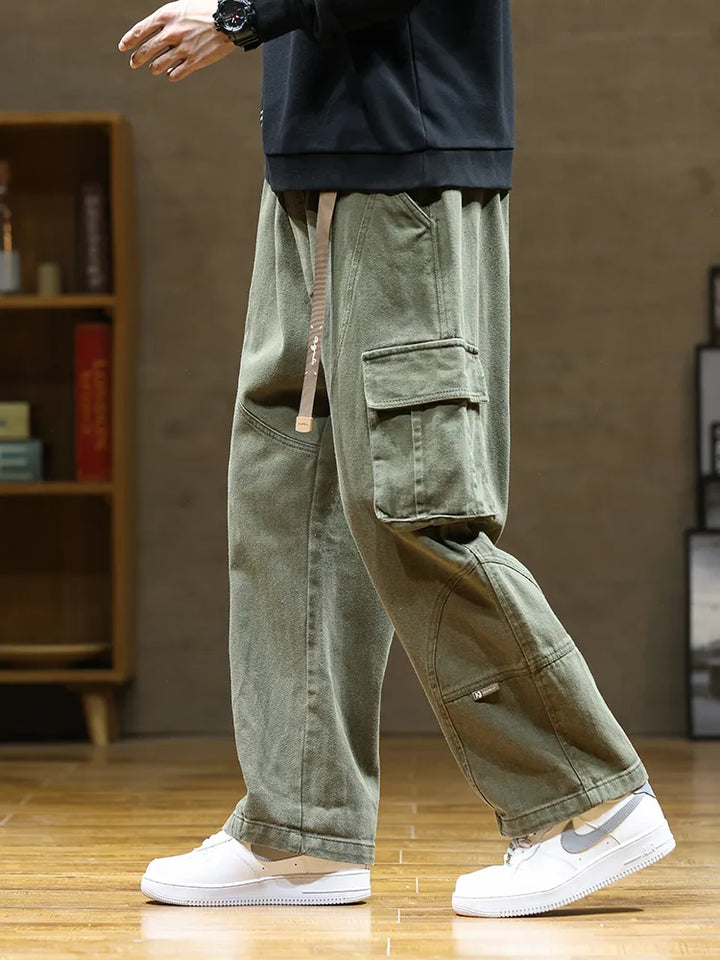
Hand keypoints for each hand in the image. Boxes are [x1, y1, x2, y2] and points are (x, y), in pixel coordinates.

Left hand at [118, 0, 234, 82]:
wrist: (230, 20)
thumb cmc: (206, 10)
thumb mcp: (181, 8)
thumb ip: (166, 20)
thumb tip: (155, 33)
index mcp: (166, 16)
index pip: (140, 30)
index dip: (129, 40)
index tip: (123, 47)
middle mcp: (171, 33)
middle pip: (146, 50)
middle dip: (137, 58)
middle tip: (134, 63)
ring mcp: (182, 49)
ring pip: (158, 65)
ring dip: (154, 68)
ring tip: (155, 68)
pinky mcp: (194, 62)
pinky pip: (175, 74)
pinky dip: (171, 74)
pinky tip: (172, 73)